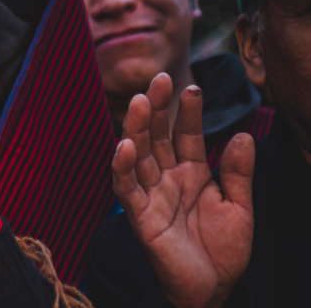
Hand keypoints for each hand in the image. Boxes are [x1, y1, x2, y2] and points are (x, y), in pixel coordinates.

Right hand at [113, 74, 254, 307]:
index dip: (188, 112)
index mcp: (190, 173)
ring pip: (137, 156)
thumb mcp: (239, 207)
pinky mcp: (139, 217)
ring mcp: (150, 196)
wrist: (212, 290)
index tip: (192, 87)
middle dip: (157, 108)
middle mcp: (166, 179)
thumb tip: (242, 135)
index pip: (186, 135)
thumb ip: (238, 172)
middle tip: (158, 78)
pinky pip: (126, 189)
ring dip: (136, 129)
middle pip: (156, 137)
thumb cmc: (223, 251)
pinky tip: (124, 146)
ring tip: (139, 102)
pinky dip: (122, 168)